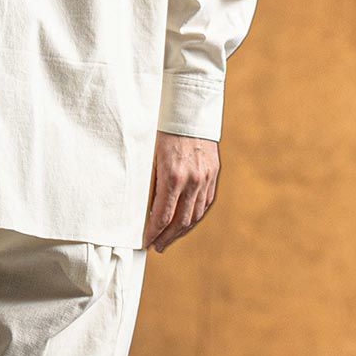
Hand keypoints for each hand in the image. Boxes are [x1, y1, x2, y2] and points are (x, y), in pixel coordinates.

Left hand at [143, 130, 218, 251]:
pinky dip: (194, 216)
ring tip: (169, 238)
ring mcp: (205, 178)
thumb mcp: (148, 155)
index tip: (145, 242)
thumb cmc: (162, 130)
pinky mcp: (213, 174)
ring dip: (181, 230)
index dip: (153, 233)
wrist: (189, 109)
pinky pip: (205, 203)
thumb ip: (148, 183)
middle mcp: (192, 180)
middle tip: (156, 246)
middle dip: (166, 237)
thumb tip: (142, 209)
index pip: (162, 216)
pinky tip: (185, 221)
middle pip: (180, 221)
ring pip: (195, 215)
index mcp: (173, 176)